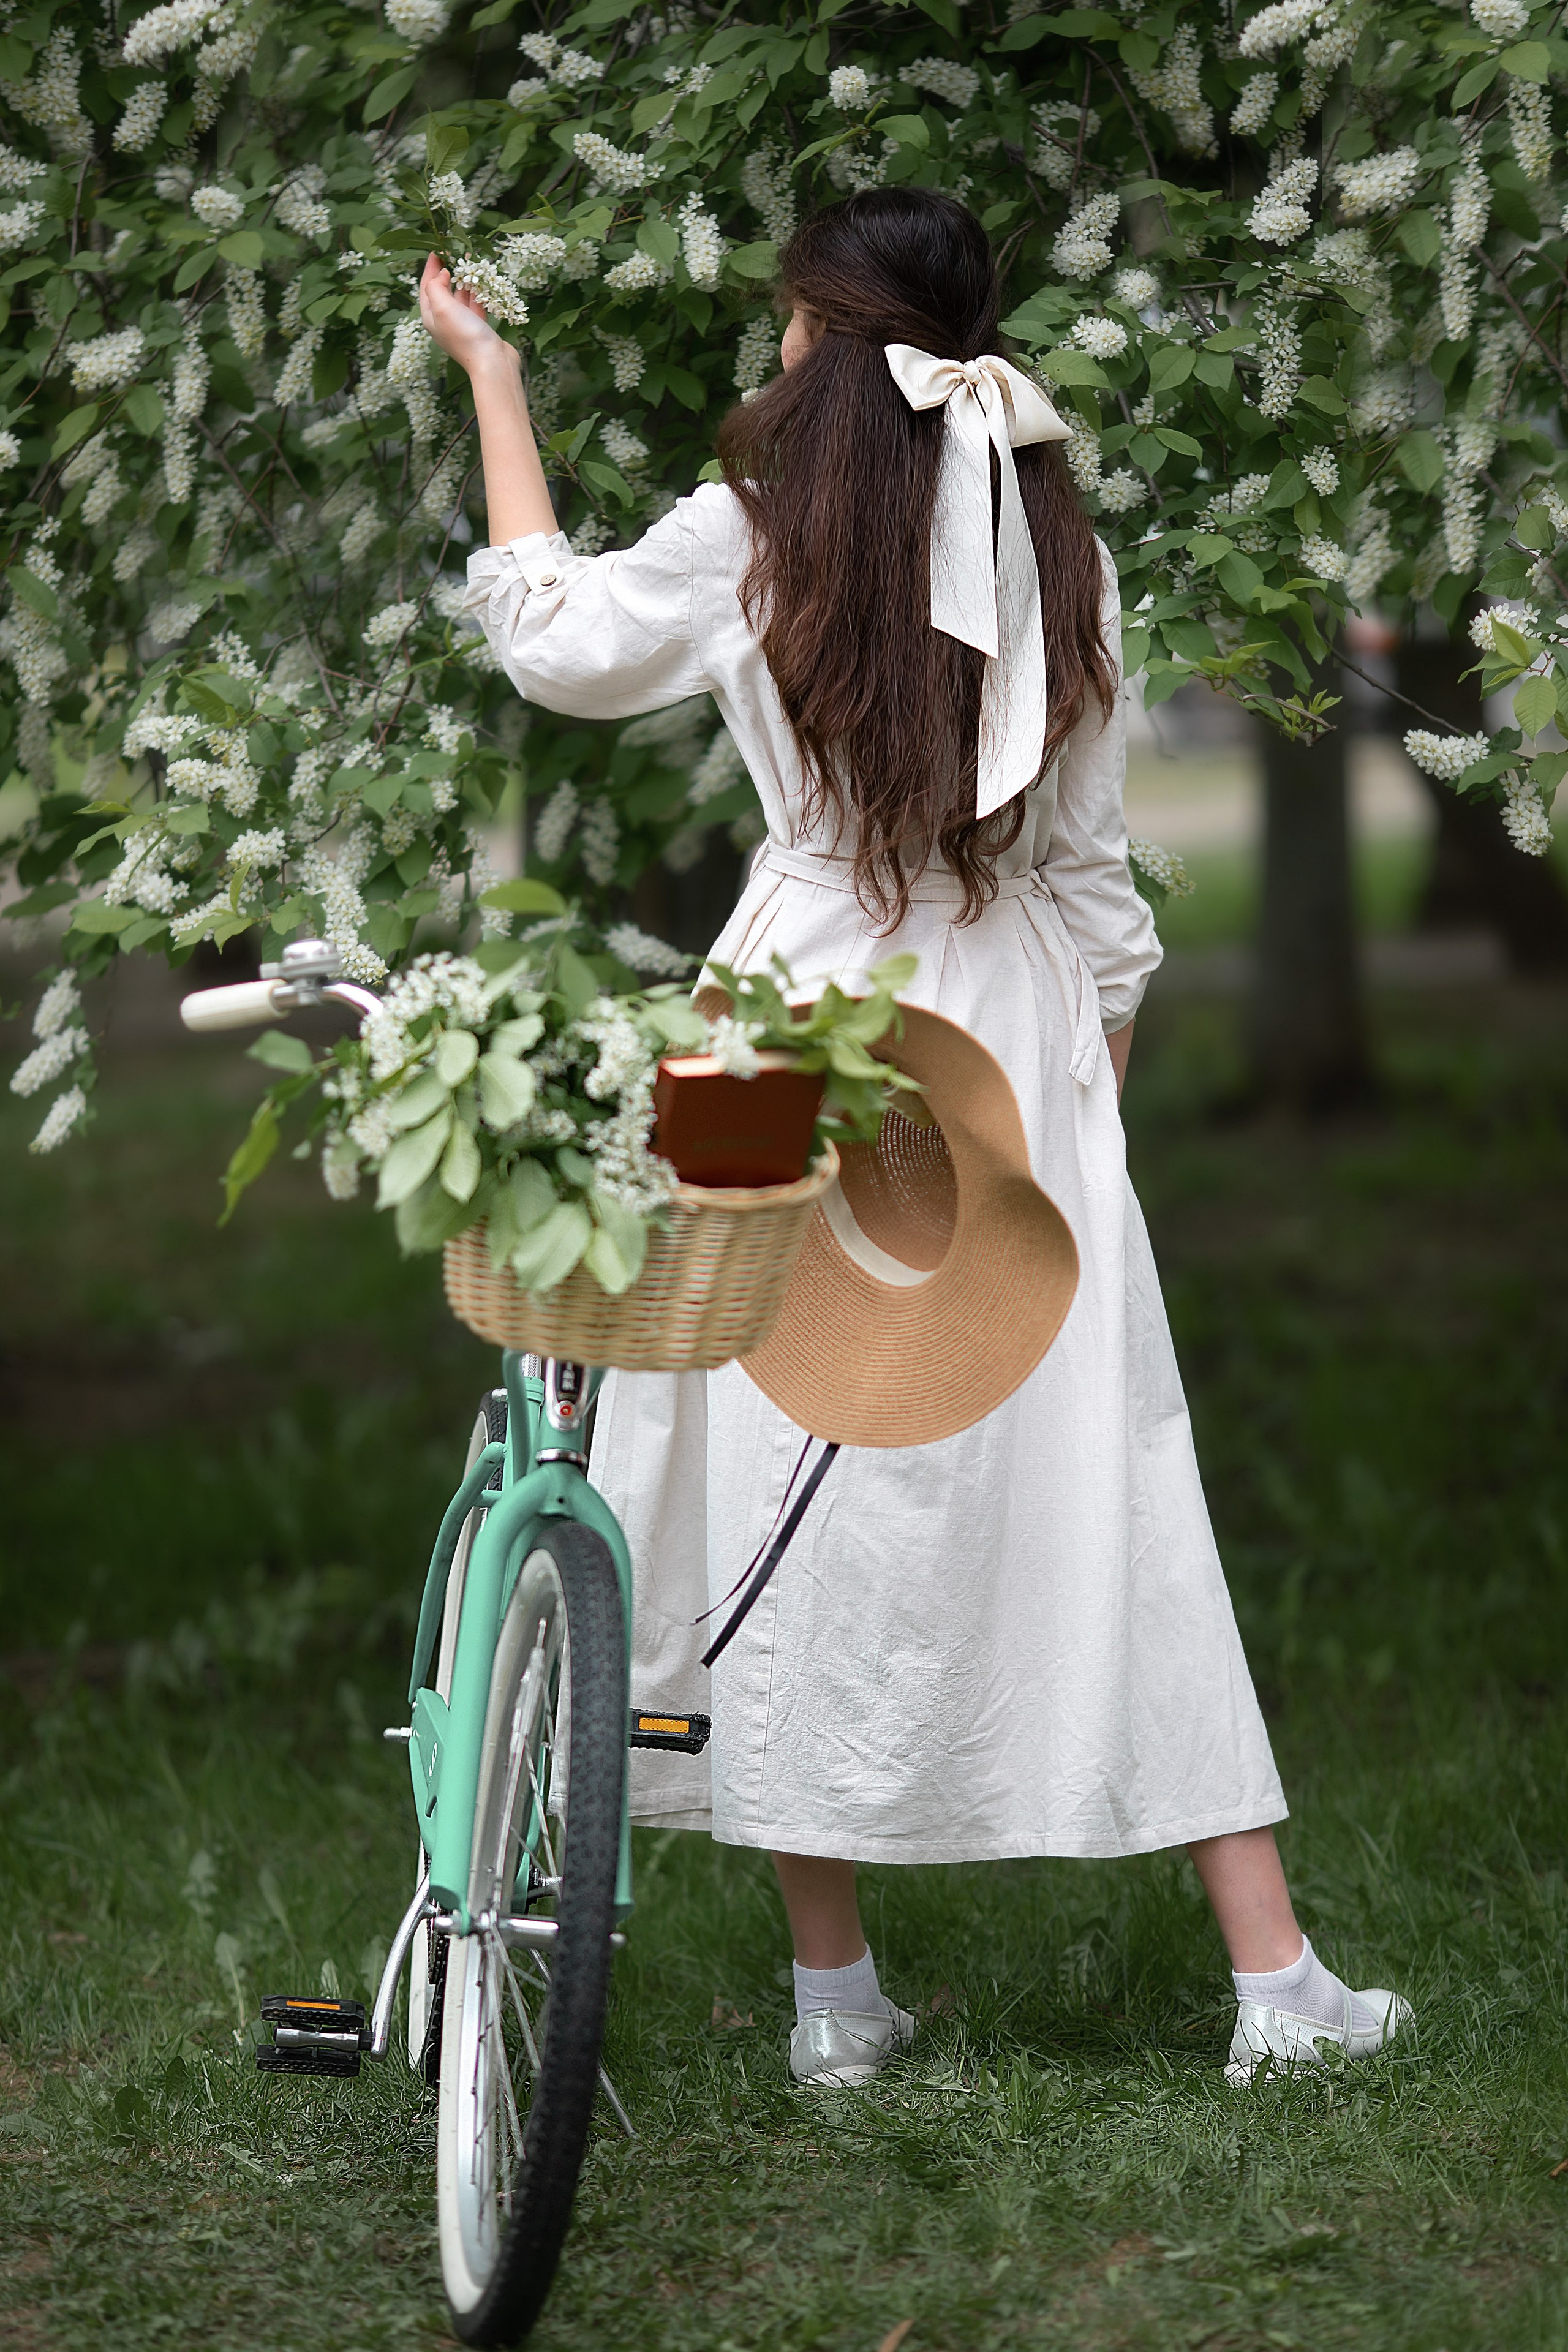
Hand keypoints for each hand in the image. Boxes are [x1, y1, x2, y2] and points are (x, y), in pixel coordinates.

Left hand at [418, 252, 514, 376]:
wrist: (491, 363)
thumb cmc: (465, 335)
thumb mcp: (442, 307)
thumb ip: (435, 287)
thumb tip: (441, 275)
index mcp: (430, 316)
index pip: (426, 287)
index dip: (430, 268)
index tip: (437, 251)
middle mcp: (444, 321)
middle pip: (442, 291)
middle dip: (447, 272)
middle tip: (453, 254)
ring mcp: (461, 325)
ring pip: (460, 297)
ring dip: (464, 280)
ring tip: (469, 264)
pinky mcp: (478, 328)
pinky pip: (475, 305)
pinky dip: (477, 293)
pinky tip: (481, 283)